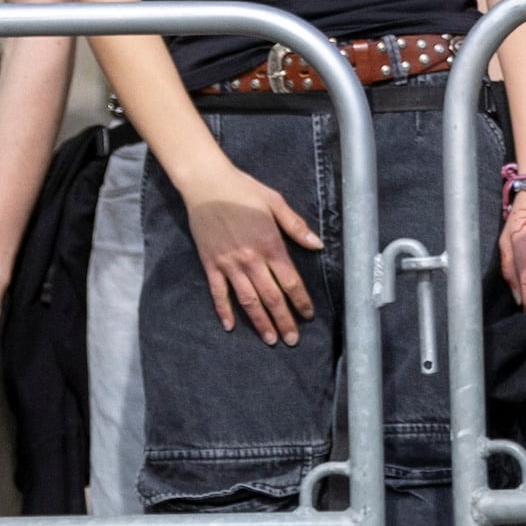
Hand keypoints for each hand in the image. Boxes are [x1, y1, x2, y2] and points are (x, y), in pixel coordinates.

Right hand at [180, 158, 326, 343]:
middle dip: (283, 320)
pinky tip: (230, 326)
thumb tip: (318, 245)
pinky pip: (218, 292)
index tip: (308, 317)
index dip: (300, 301)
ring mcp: (228, 264)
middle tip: (292, 340)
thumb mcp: (276, 203)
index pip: (290, 281)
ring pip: (247, 300)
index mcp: (270, 244)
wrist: (207, 185)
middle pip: (271, 296)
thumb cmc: (244, 191)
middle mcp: (250, 259)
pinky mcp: (210, 264)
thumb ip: (296, 227)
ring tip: (269, 339)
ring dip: (259, 321)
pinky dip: (224, 310)